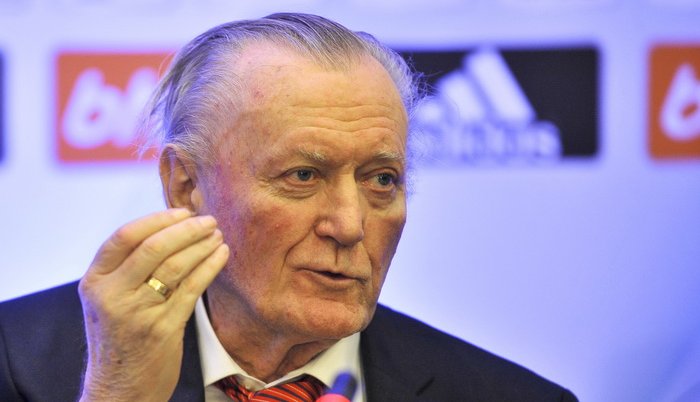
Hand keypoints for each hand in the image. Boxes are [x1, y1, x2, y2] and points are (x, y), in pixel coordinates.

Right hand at [77, 209, 228, 401]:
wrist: (120, 388)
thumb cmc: (120, 338)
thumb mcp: (109, 300)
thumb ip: (128, 268)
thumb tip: (169, 227)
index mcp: (95, 281)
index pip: (124, 236)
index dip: (158, 219)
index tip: (184, 212)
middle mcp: (112, 295)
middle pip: (154, 247)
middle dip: (187, 229)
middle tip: (210, 220)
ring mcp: (137, 312)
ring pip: (176, 266)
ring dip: (202, 246)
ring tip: (218, 236)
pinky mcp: (163, 329)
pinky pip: (192, 288)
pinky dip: (210, 267)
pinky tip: (222, 255)